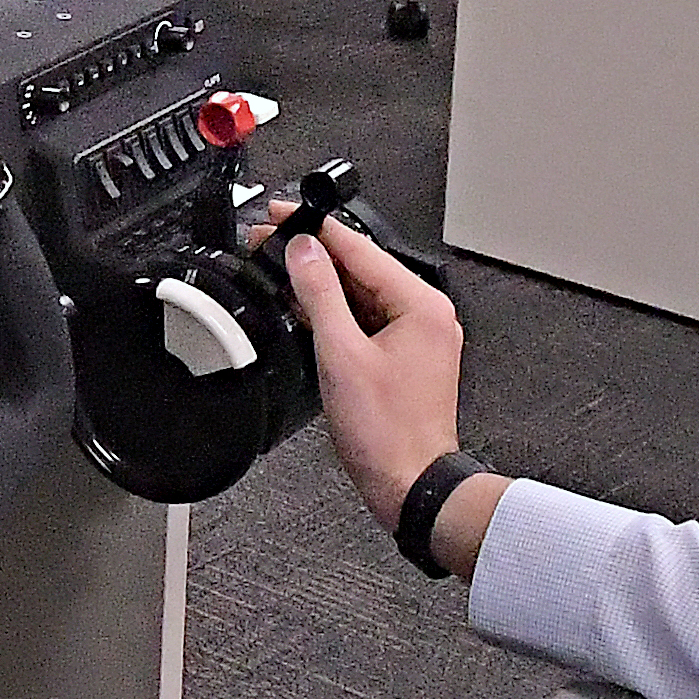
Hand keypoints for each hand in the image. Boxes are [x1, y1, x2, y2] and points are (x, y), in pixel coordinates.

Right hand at [276, 211, 478, 557]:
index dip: (316, 227)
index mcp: (421, 305)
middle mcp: (427, 315)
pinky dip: (337, 312)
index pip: (361, 248)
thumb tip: (303, 251)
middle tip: (271, 241)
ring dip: (322, 283)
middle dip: (314, 254)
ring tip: (280, 270)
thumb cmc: (388, 433)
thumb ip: (319, 294)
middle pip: (362, 267)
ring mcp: (419, 336)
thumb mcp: (340, 354)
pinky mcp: (406, 356)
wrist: (411, 484)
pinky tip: (305, 308)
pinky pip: (367, 319)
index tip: (283, 215)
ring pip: (363, 293)